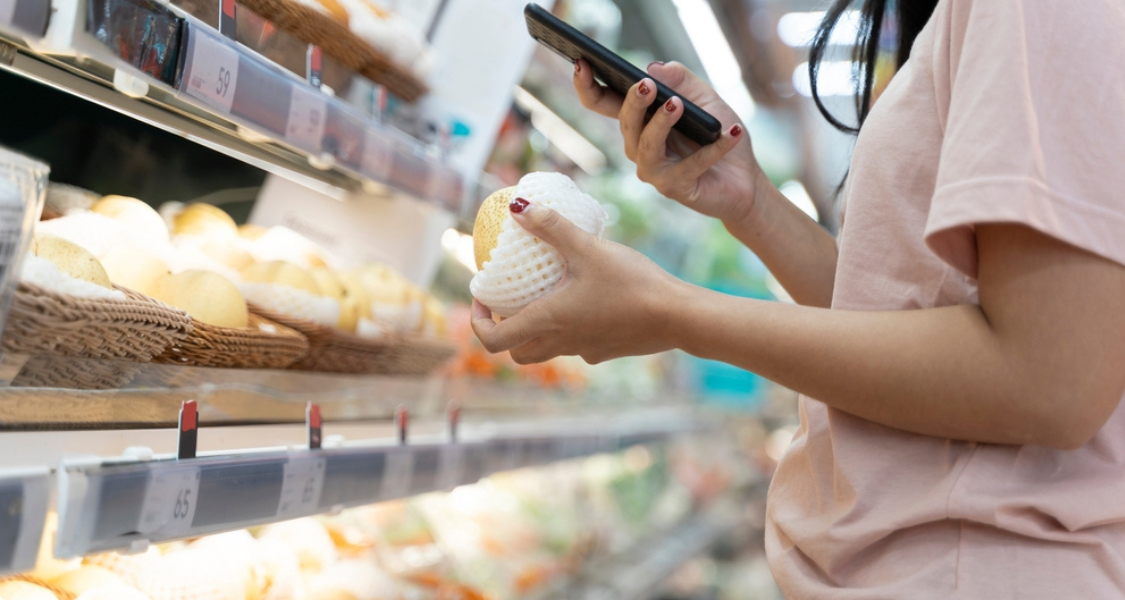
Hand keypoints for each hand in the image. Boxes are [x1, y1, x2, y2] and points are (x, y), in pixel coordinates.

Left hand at [471, 201, 682, 364]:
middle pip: (517, 351)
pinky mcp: (607, 351)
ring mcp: (585, 351)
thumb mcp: (588, 248)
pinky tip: (589, 299)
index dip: (479, 321)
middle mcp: (562, 343)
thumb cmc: (632, 283)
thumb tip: (518, 207)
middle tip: (509, 300)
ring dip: (536, 330)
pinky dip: (570, 327)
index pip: (494, 340)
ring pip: (546, 350)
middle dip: (505, 329)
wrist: (679, 317)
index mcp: (548, 322)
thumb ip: (551, 227)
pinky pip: (577, 344)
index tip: (483, 297)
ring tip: (547, 296)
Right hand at [574, 59, 763, 224]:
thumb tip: (654, 68)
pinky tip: (730, 132)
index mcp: (639, 121)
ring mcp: (654, 171)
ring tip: (677, 105)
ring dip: (661, 124)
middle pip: (626, 123)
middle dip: (634, 102)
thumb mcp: (704, 99)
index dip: (588, 86)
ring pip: (646, 146)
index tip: (582, 63)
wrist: (744, 179)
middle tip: (646, 84)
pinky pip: (690, 165)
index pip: (604, 103)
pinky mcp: (675, 188)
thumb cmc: (716, 136)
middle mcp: (639, 147)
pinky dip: (713, 148)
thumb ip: (682, 80)